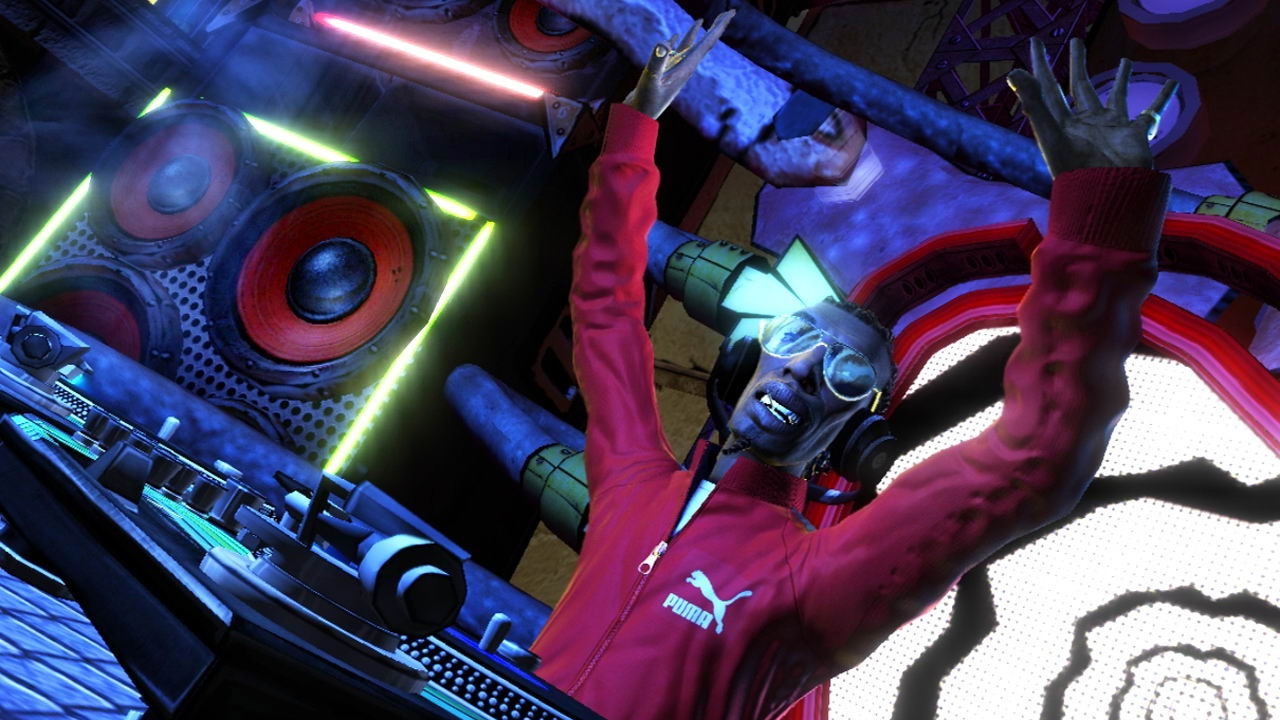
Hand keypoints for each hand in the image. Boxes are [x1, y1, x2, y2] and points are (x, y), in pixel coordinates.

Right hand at [624, 10, 734, 119]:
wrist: (640, 116)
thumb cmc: (646, 101)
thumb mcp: (651, 80)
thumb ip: (657, 62)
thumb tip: (663, 44)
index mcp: (687, 67)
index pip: (707, 43)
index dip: (719, 27)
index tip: (730, 12)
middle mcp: (685, 67)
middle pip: (704, 43)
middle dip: (716, 27)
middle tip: (728, 12)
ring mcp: (675, 69)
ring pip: (688, 47)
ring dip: (695, 33)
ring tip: (701, 20)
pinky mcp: (664, 71)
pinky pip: (672, 52)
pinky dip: (675, 42)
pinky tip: (674, 36)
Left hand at [1007, 37, 1176, 177]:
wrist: (1104, 197)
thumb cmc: (1074, 171)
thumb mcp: (1050, 134)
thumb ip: (1032, 104)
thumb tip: (1013, 73)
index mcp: (1061, 123)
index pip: (1048, 87)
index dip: (1040, 65)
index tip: (1035, 43)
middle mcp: (1085, 123)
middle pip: (1080, 86)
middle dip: (1077, 63)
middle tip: (1076, 41)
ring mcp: (1110, 128)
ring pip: (1115, 96)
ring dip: (1120, 78)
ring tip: (1125, 60)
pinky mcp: (1133, 135)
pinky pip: (1151, 112)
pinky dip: (1163, 97)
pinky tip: (1172, 82)